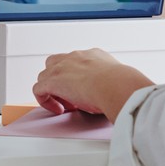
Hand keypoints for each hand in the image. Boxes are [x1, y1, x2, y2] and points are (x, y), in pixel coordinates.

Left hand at [33, 49, 153, 121]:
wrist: (115, 84)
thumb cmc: (122, 85)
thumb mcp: (120, 80)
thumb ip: (117, 84)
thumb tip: (125, 95)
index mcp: (94, 55)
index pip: (77, 61)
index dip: (77, 78)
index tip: (83, 91)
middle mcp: (76, 57)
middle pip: (56, 63)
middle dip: (60, 79)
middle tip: (71, 97)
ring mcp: (62, 67)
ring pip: (45, 75)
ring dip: (52, 90)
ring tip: (64, 105)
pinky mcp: (52, 81)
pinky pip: (39, 89)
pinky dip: (44, 100)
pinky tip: (56, 110)